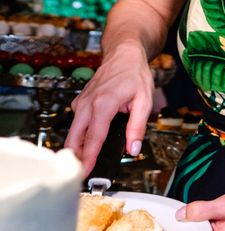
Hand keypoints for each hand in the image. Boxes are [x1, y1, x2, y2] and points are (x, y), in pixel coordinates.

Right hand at [64, 41, 154, 173]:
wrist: (123, 54)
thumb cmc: (135, 75)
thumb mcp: (144, 101)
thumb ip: (138, 127)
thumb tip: (133, 149)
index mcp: (103, 104)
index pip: (94, 137)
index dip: (89, 157)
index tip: (85, 172)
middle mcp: (87, 103)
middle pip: (76, 137)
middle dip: (76, 157)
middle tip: (79, 176)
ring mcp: (81, 102)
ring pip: (74, 131)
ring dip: (76, 148)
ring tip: (82, 165)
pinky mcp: (80, 102)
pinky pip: (77, 123)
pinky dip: (80, 135)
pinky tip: (87, 146)